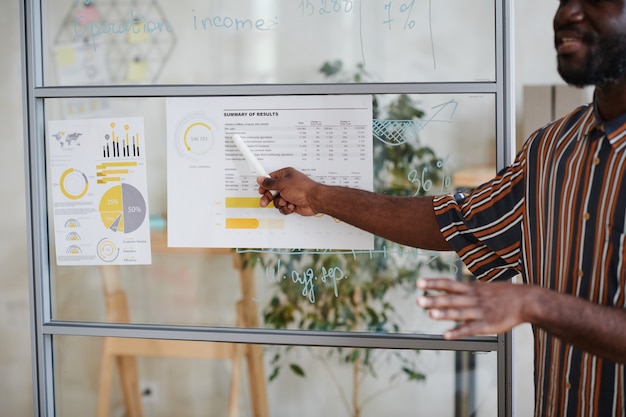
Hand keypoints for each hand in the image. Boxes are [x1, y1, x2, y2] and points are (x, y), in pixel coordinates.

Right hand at [257, 167, 321, 216]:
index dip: (264, 185)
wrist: (314, 200)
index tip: (261, 190)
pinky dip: (287, 208)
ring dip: (280, 203)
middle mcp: (287, 184)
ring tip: (286, 201)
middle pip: (272, 191)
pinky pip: (283, 208)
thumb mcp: (282, 184)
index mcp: (285, 175)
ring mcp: (290, 194)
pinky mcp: (292, 203)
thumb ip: (270, 183)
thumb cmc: (302, 189)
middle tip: (264, 201)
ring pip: (277, 201)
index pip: (270, 179)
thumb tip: (261, 179)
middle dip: (269, 197)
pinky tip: (292, 205)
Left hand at [416, 278, 531, 338]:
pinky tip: (446, 335)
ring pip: (459, 313)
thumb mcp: (483, 287)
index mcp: (472, 289)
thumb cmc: (503, 295)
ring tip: (430, 314)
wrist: (526, 301)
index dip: (433, 283)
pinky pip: (470, 329)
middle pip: (451, 298)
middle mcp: (473, 299)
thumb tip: (449, 288)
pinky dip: (458, 332)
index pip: (449, 284)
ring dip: (444, 314)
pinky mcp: (487, 325)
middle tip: (418, 300)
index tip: (419, 283)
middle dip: (434, 299)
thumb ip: (466, 289)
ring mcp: (480, 312)